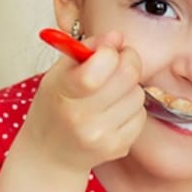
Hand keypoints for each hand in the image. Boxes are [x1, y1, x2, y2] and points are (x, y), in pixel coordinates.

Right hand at [0, 31, 145, 191]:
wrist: (51, 154)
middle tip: (120, 61)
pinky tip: (113, 112)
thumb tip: (116, 37)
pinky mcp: (118, 148)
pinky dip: (131, 109)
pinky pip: (141, 115)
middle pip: (128, 76)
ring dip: (129, 88)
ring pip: (138, 94)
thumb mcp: (59, 73)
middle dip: (129, 61)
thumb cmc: (55, 108)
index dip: (110, 51)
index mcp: (63, 93)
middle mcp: (82, 118)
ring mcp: (102, 136)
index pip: (99, 66)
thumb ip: (87, 50)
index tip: (106, 50)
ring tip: (110, 93)